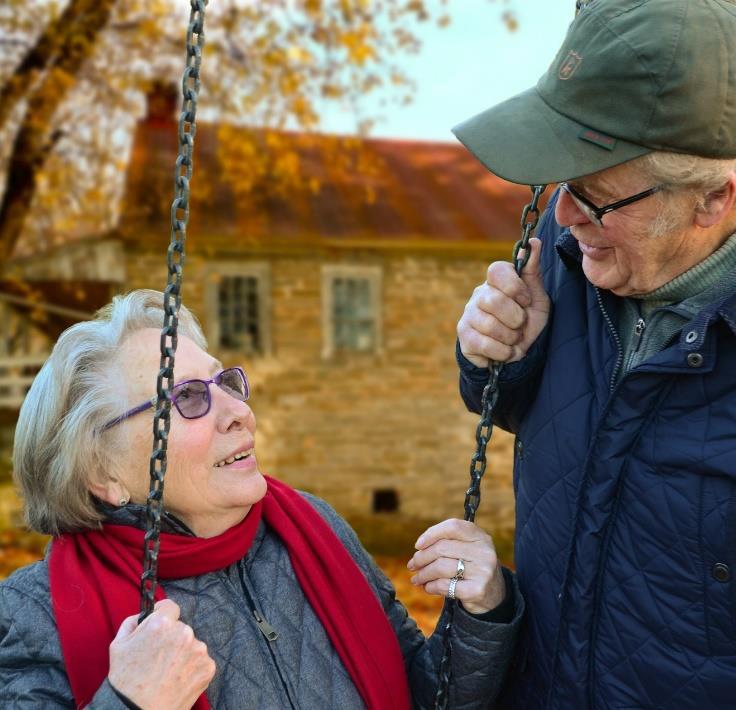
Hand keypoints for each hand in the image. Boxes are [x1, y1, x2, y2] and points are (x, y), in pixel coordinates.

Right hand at [108, 599, 215, 708]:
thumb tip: (144, 614)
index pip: (170, 607)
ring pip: (191, 644)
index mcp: (162, 624)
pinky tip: (178, 679)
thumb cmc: (125, 680)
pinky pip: (200, 661)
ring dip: (183, 653)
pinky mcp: (208, 667)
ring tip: (168, 672)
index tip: (160, 626)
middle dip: (172, 638)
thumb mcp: (118, 645)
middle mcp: (184, 632)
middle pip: (181, 628)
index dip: (163, 615)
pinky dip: (192, 668)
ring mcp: (198, 650)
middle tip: (159, 658)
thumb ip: (133, 622)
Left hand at [407, 519, 504, 613]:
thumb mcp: (467, 549)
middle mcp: (484, 551)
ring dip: (423, 574)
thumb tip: (419, 548)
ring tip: (416, 578)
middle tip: (412, 565)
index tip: (418, 545)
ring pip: (440, 567)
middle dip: (421, 557)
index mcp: (480, 536)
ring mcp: (482, 571)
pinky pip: (445, 585)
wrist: (494, 594)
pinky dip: (431, 586)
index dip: (431, 533)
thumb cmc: (472, 567)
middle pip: (442, 548)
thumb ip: (448, 542)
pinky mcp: (477, 590)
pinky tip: (427, 587)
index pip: (452, 526)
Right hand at [457, 237, 549, 367]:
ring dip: (511, 338)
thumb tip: (534, 242)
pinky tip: (505, 351)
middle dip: (516, 318)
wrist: (516, 353)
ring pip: (490, 325)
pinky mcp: (464, 336)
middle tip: (520, 325)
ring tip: (513, 339)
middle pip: (494, 300)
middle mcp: (479, 295)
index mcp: (496, 282)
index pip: (496, 270)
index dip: (514, 287)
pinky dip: (503, 352)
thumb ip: (533, 271)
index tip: (526, 301)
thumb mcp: (537, 298)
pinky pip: (484, 344)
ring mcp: (468, 315)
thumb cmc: (527, 321)